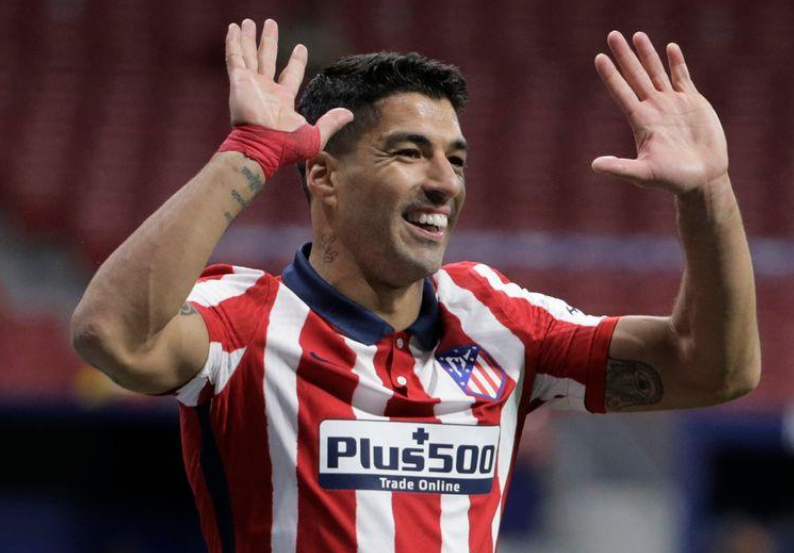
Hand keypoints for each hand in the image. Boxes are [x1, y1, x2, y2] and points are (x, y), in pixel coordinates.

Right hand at [225, 19, 352, 147]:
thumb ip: (330, 123)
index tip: (301, 47)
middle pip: (268, 59)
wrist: (262, 147)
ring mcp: (251, 84)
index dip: (296, 61)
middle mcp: (266, 90)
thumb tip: (350, 115)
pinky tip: (234, 28)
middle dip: (269, 42)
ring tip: (249, 22)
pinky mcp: (239, 81)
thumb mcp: (314, 136)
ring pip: (250, 55)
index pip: (291, 75)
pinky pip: (235, 58)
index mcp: (283, 100)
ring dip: (250, 39)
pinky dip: (234, 43)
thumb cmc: (286, 146)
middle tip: (270, 24)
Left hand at [591, 31, 727, 194]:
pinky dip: (676, 63)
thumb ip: (620, 168)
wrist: (703, 179)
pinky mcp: (692, 102)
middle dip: (624, 56)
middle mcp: (653, 109)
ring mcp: (672, 104)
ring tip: (637, 35)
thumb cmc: (672, 180)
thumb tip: (594, 165)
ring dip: (647, 54)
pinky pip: (682, 77)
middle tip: (612, 35)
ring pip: (656, 73)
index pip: (621, 92)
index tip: (599, 57)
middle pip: (635, 76)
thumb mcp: (643, 174)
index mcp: (641, 122)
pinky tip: (670, 48)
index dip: (611, 75)